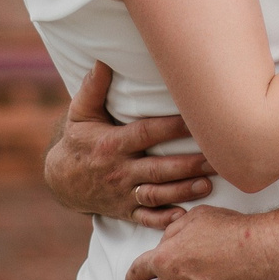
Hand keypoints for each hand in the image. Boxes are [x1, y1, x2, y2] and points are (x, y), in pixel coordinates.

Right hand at [43, 61, 214, 227]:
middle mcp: (120, 170)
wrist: (61, 181)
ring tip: (208, 184)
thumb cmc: (79, 140)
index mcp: (112, 144)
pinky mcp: (125, 210)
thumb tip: (103, 59)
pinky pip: (146, 218)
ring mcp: (123, 193)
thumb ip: (94, 87)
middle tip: (217, 159)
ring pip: (156, 194)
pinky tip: (185, 217)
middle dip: (188, 165)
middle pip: (158, 168)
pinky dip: (163, 220)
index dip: (171, 128)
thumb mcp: (81, 113)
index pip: (146, 134)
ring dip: (182, 191)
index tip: (196, 120)